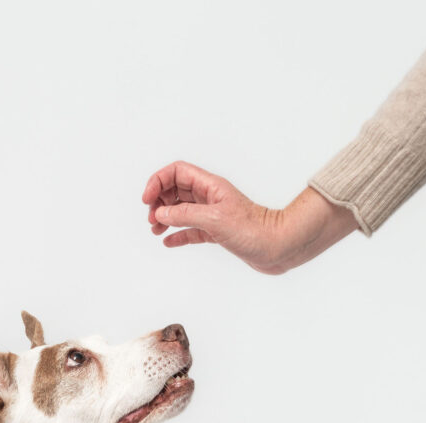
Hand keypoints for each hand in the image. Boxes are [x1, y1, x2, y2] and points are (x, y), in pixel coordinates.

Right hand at [142, 161, 358, 274]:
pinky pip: (191, 230)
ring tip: (155, 230)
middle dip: (159, 201)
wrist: (278, 247)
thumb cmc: (254, 230)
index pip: (177, 172)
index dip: (158, 182)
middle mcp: (211, 197)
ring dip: (165, 217)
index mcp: (211, 186)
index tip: (147, 200)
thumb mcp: (215, 220)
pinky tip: (168, 242)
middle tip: (151, 218)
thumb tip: (161, 215)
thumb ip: (185, 215)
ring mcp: (213, 215)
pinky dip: (177, 235)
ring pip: (181, 210)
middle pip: (176, 189)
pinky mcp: (217, 233)